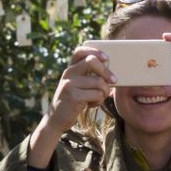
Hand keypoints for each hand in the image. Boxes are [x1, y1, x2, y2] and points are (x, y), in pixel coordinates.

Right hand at [29, 44, 112, 166]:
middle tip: (113, 80)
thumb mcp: (77, 85)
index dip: (95, 51)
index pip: (80, 51)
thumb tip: (110, 72)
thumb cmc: (73, 101)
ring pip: (99, 82)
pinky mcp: (73, 97)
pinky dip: (99, 101)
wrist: (56, 119)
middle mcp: (68, 73)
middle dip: (106, 71)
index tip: (106, 58)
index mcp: (70, 69)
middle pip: (92, 61)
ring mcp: (70, 84)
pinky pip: (97, 95)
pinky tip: (91, 104)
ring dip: (105, 92)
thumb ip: (88, 76)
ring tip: (98, 98)